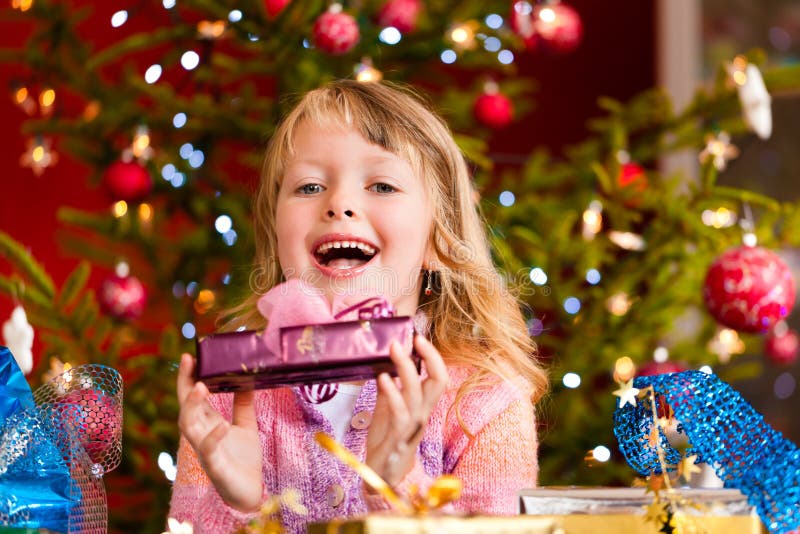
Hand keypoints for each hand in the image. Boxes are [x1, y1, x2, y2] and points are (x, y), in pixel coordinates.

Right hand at [176, 353, 262, 511]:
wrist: (249, 491)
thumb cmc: (242, 459)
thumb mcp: (246, 424)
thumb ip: (243, 403)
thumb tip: (247, 378)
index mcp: (207, 423)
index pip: (193, 396)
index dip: (189, 377)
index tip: (190, 356)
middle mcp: (201, 434)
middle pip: (185, 406)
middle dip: (184, 384)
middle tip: (188, 361)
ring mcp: (205, 450)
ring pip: (188, 426)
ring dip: (192, 406)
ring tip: (200, 387)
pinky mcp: (215, 466)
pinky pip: (208, 450)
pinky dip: (213, 436)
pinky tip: (222, 424)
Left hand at [365, 335, 447, 486]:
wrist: (381, 473)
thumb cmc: (387, 438)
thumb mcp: (388, 407)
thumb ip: (390, 388)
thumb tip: (384, 364)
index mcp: (423, 405)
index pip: (438, 377)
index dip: (434, 357)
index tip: (419, 338)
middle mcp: (422, 414)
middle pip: (437, 383)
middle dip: (429, 357)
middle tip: (412, 339)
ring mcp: (411, 426)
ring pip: (417, 394)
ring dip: (406, 369)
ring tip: (394, 351)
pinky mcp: (397, 437)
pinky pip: (399, 413)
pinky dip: (392, 393)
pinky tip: (383, 378)